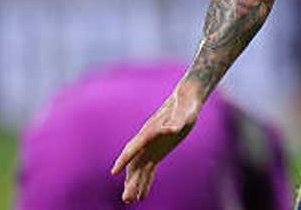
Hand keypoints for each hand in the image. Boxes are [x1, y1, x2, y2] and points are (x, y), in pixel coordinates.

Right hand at [110, 82, 202, 202]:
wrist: (186, 100)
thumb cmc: (185, 106)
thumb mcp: (184, 114)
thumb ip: (176, 122)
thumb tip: (171, 129)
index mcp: (150, 131)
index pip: (134, 147)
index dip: (124, 160)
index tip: (114, 172)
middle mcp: (146, 141)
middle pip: (134, 163)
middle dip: (130, 181)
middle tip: (127, 199)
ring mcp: (150, 147)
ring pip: (139, 169)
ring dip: (135, 184)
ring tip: (130, 201)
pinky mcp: (157, 152)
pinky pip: (148, 169)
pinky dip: (145, 182)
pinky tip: (142, 195)